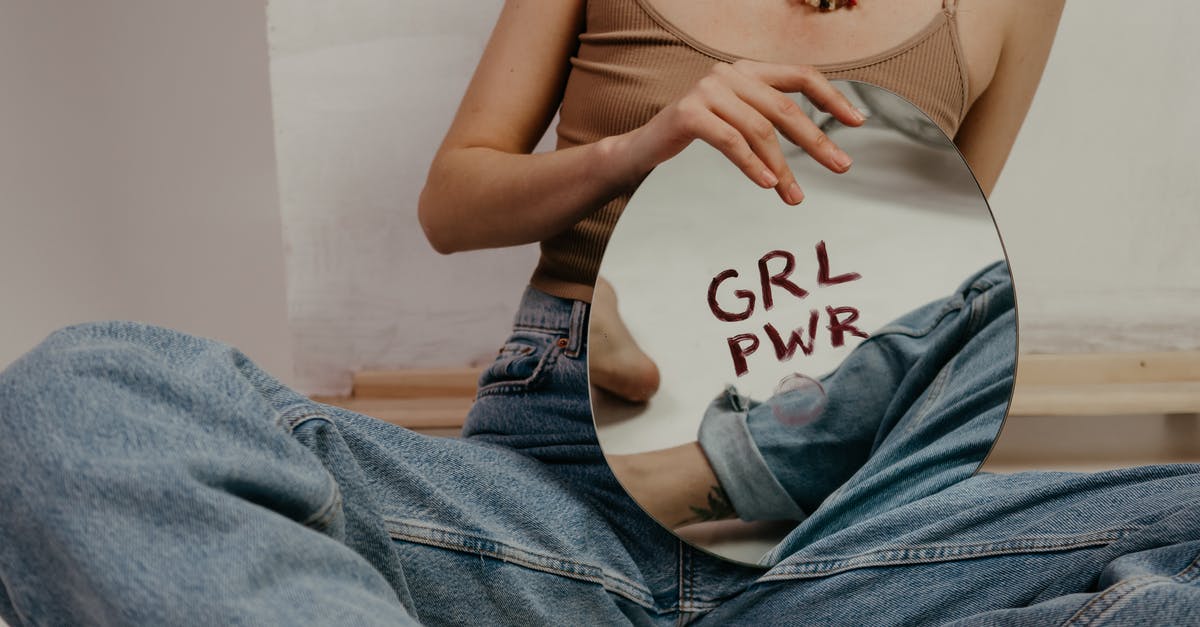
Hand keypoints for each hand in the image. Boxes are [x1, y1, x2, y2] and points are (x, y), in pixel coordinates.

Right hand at [613, 60, 865, 204]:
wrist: (645, 146)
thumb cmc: (697, 135)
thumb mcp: (738, 119)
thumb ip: (768, 117)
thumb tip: (818, 142)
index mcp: (747, 70)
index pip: (801, 75)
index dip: (831, 98)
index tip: (856, 122)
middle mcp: (729, 73)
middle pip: (784, 108)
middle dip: (816, 141)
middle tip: (840, 166)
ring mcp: (707, 89)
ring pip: (759, 130)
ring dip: (782, 167)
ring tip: (794, 195)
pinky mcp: (689, 113)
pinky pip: (731, 141)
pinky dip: (752, 165)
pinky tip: (767, 184)